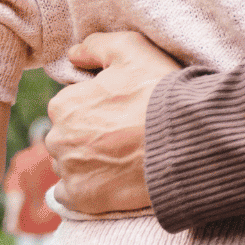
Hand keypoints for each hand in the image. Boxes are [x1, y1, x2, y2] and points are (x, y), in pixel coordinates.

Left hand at [46, 31, 182, 213]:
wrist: (186, 139)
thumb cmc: (159, 92)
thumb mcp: (133, 50)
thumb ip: (97, 45)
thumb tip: (74, 54)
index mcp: (64, 104)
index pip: (71, 105)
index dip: (98, 106)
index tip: (123, 109)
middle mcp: (58, 138)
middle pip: (68, 136)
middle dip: (89, 135)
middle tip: (125, 134)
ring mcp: (69, 171)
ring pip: (69, 164)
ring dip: (88, 162)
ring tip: (125, 157)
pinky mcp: (82, 198)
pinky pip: (70, 194)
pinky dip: (87, 187)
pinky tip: (112, 178)